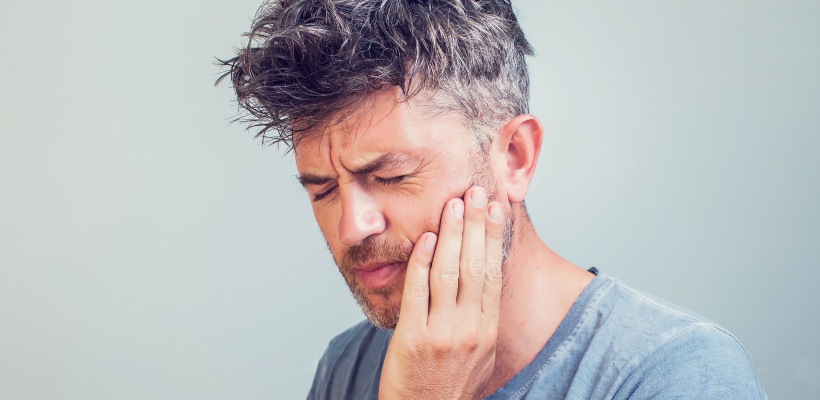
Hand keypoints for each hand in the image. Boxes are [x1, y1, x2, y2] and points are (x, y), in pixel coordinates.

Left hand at [379, 186, 505, 399]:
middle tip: (477, 191)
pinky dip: (421, 261)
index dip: (494, 236)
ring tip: (454, 204)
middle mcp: (469, 329)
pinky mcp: (413, 338)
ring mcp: (442, 333)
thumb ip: (483, 318)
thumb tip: (486, 281)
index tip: (496, 208)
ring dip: (451, 233)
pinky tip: (425, 237)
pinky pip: (418, 291)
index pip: (493, 272)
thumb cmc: (452, 384)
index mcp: (487, 330)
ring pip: (448, 272)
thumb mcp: (480, 353)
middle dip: (477, 224)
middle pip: (475, 265)